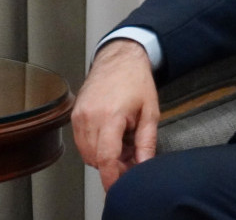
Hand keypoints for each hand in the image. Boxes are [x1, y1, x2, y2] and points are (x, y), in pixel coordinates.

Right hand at [71, 39, 159, 189]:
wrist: (119, 59)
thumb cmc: (137, 82)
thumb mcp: (150, 112)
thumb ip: (147, 142)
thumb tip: (145, 165)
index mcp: (111, 116)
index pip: (106, 156)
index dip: (111, 176)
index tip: (116, 187)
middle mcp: (90, 117)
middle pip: (96, 158)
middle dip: (114, 164)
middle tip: (132, 155)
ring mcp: (79, 117)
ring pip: (87, 153)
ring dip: (104, 155)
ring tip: (123, 139)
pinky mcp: (74, 116)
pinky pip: (82, 142)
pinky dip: (95, 146)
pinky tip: (111, 134)